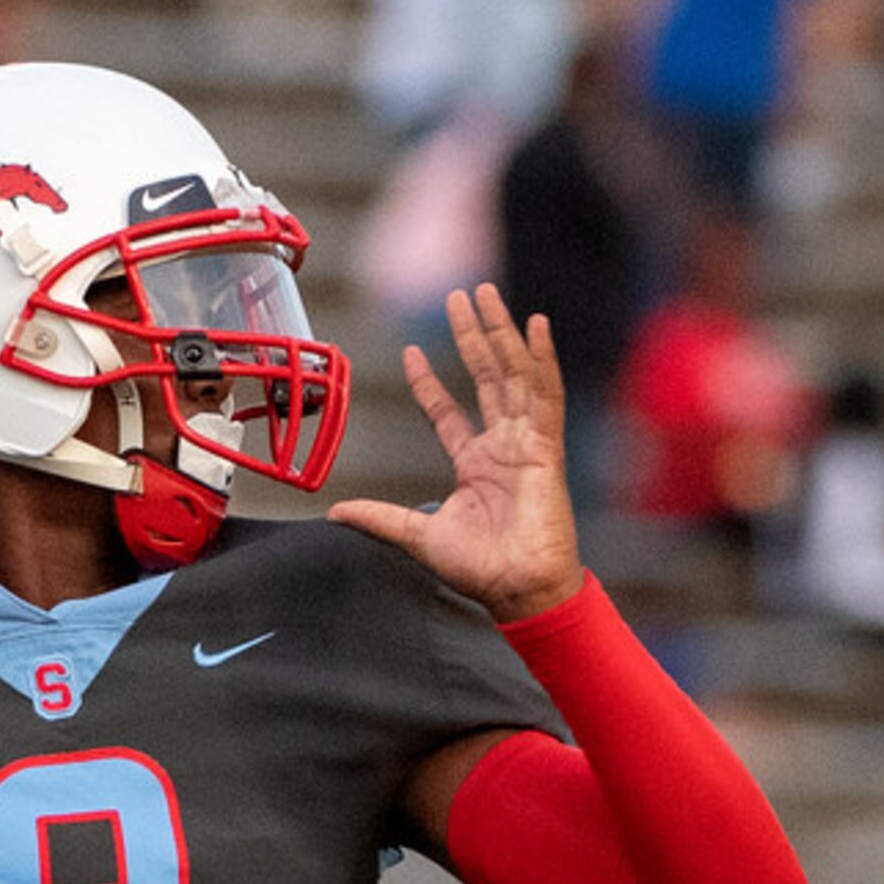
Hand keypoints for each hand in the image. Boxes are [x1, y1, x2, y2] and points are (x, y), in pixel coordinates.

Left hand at [329, 284, 584, 624]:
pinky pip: (546, 392)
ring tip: (484, 294)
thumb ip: (380, 518)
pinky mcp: (547, 446)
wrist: (519, 589)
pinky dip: (541, 358)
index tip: (409, 351)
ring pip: (511, 374)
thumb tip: (336, 513)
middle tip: (459, 295)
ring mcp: (526, 443)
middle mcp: (501, 446)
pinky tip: (536, 324)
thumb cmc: (480, 571)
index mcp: (474, 465)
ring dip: (499, 333)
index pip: (447, 412)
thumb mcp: (418, 537)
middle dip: (471, 336)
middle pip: (484, 377)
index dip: (428, 382)